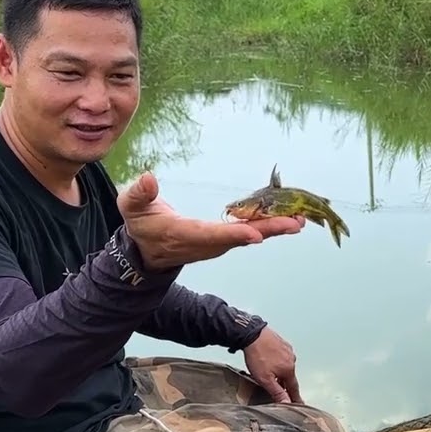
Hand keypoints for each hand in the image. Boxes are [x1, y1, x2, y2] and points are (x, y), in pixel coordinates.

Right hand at [118, 172, 303, 270]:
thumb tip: (148, 178)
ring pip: (250, 236)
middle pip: (240, 238)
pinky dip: (270, 225)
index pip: (211, 235)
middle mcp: (206, 243)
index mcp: (183, 235)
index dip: (234, 234)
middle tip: (295, 223)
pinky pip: (251, 232)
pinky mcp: (225, 240)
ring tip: (300, 219)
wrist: (147, 253)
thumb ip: (138, 194)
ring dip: (275, 228)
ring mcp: (217, 244)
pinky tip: (290, 218)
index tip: (255, 234)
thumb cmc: (140, 225)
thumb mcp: (131, 207)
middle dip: (268, 230)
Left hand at [242, 327, 303, 403]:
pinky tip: (270, 360)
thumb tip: (287, 403)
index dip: (295, 397)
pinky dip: (278, 360)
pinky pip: (282, 355)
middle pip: (289, 376)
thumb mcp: (265, 379)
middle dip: (285, 384)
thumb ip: (277, 392)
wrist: (252, 334)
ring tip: (272, 374)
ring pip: (286, 365)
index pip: (294, 388)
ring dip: (281, 371)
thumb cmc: (258, 356)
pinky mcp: (281, 342)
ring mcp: (287, 350)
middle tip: (281, 390)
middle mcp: (291, 359)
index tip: (299, 403)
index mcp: (289, 370)